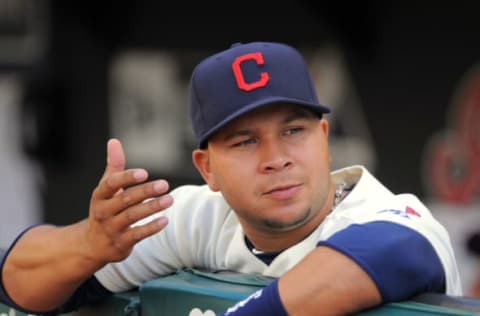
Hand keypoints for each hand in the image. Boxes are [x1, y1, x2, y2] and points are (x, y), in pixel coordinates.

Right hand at [84, 138, 172, 264]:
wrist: (92, 245)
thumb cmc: (104, 209)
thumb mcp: (106, 188)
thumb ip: (114, 165)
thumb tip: (114, 141)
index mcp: (99, 196)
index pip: (111, 184)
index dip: (127, 178)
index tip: (144, 172)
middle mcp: (103, 212)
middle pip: (125, 200)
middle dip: (145, 191)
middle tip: (165, 184)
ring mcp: (111, 228)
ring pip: (132, 216)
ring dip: (152, 207)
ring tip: (170, 199)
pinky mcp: (121, 243)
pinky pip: (138, 235)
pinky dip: (151, 227)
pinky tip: (165, 220)